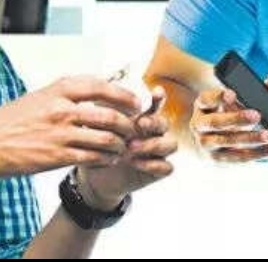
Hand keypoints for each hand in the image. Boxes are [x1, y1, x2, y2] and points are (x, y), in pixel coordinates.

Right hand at [0, 76, 140, 177]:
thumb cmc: (11, 120)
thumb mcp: (41, 95)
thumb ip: (69, 92)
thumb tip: (100, 86)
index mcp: (59, 90)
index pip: (102, 87)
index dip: (124, 95)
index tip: (135, 102)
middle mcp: (62, 109)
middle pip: (110, 115)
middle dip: (128, 124)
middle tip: (134, 128)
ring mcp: (60, 134)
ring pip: (105, 139)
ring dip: (120, 144)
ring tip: (123, 147)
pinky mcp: (56, 156)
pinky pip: (92, 158)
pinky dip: (105, 159)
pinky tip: (108, 159)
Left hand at [79, 87, 179, 208]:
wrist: (97, 174)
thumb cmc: (100, 146)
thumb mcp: (98, 127)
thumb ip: (102, 113)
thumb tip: (97, 96)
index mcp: (142, 119)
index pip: (156, 106)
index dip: (159, 98)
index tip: (156, 92)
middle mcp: (153, 134)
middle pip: (165, 123)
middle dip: (154, 122)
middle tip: (139, 124)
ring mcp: (157, 152)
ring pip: (171, 144)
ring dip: (154, 144)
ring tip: (132, 147)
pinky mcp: (157, 171)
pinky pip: (167, 167)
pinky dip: (154, 164)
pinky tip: (136, 163)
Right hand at [189, 88, 267, 162]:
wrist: (205, 140)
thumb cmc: (221, 114)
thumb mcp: (225, 102)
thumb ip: (243, 95)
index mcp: (202, 106)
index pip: (206, 99)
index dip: (218, 97)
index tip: (232, 94)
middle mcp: (199, 125)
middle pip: (215, 122)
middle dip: (236, 119)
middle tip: (257, 115)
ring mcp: (206, 144)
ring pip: (226, 142)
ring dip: (249, 139)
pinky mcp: (216, 159)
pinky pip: (237, 158)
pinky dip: (256, 153)